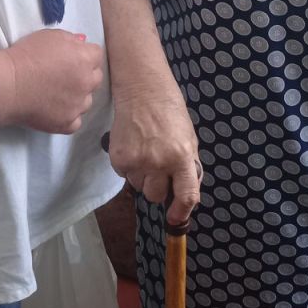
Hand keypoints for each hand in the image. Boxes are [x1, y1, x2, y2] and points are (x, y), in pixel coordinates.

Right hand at [0, 30, 103, 133]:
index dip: (84, 54)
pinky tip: (57, 109)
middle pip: (96, 78)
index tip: (71, 57)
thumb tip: (82, 43)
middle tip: (65, 74)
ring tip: (58, 93)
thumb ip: (71, 39)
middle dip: (85, 74)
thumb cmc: (27, 55)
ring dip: (78, 96)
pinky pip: (76, 121)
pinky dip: (69, 116)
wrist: (8, 84)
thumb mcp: (50, 36)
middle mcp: (87, 83)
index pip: (97, 54)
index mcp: (85, 59)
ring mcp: (78, 106)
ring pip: (87, 101)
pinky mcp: (67, 123)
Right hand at [108, 83, 200, 226]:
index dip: (181, 212)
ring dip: (142, 175)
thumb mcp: (188, 137)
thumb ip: (188, 165)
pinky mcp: (118, 157)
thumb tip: (185, 192)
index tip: (175, 218)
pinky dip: (128, 165)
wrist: (142, 89)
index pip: (186, 196)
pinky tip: (133, 145)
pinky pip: (124, 175)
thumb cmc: (169, 111)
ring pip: (138, 186)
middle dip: (158, 187)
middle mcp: (159, 162)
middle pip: (156, 196)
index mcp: (182, 156)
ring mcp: (137, 160)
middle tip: (157, 167)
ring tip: (144, 150)